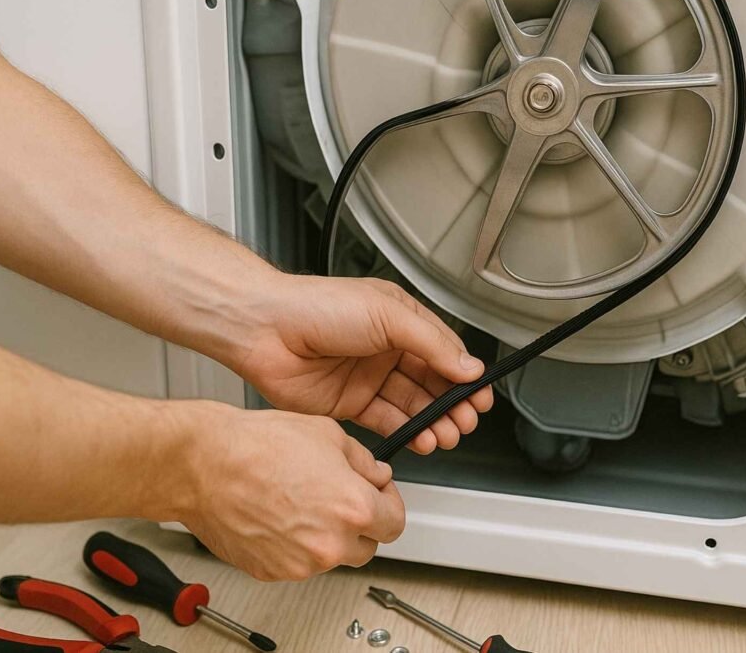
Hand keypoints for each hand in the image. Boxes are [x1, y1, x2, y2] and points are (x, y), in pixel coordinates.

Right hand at [179, 403, 403, 580]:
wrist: (204, 465)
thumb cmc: (257, 446)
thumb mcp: (329, 434)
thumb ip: (365, 462)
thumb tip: (378, 476)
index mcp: (354, 509)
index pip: (395, 523)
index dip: (388, 505)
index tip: (378, 496)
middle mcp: (330, 543)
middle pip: (368, 547)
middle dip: (361, 524)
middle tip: (340, 498)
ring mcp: (300, 564)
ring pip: (331, 556)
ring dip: (327, 536)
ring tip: (301, 501)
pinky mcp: (272, 572)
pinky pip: (298, 563)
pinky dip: (296, 545)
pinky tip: (280, 514)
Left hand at [233, 275, 493, 453]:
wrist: (264, 329)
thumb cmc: (317, 307)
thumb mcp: (388, 315)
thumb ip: (432, 344)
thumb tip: (467, 366)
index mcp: (399, 320)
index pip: (444, 352)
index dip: (464, 376)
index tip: (480, 395)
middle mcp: (386, 348)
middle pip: (431, 382)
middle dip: (452, 403)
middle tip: (466, 421)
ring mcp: (368, 377)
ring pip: (412, 404)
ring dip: (433, 420)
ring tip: (447, 434)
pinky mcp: (349, 403)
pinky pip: (387, 420)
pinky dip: (407, 431)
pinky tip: (421, 438)